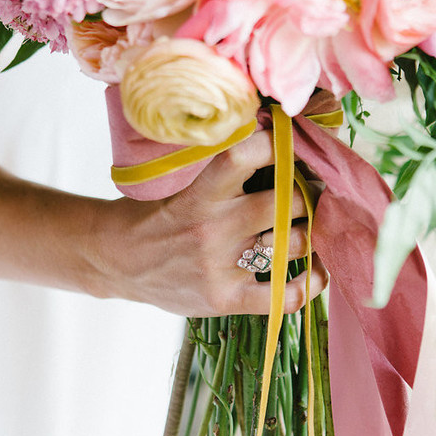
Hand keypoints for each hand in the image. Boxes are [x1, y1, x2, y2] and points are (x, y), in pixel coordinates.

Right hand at [89, 128, 327, 315]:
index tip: (293, 141)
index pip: (242, 156)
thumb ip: (222, 170)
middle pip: (285, 203)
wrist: (117, 262)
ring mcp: (220, 268)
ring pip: (291, 245)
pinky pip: (283, 296)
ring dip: (314, 234)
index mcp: (199, 193)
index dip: (276, 144)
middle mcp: (213, 229)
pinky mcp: (224, 300)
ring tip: (318, 226)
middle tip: (318, 189)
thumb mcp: (179, 183)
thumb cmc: (155, 216)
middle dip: (310, 193)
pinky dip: (309, 285)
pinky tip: (316, 271)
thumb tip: (272, 136)